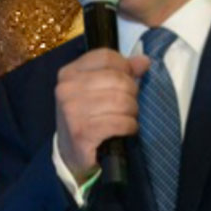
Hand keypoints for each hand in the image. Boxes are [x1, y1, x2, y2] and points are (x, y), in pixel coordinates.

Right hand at [55, 48, 149, 183]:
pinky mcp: (82, 132)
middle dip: (131, 93)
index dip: (125, 67)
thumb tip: (144, 61)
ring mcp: (72, 111)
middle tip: (130, 104)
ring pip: (121, 101)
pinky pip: (119, 122)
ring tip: (128, 117)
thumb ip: (120, 71)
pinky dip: (129, 126)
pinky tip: (127, 128)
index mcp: (69, 73)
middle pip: (117, 79)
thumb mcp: (97, 89)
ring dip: (132, 111)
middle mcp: (66, 89)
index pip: (106, 57)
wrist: (70, 153)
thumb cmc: (87, 116)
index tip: (129, 78)